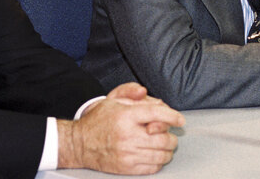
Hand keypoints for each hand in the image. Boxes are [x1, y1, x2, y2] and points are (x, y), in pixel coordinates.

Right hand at [57, 83, 184, 174]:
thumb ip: (129, 92)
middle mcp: (127, 135)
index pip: (157, 114)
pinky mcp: (126, 168)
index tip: (180, 119)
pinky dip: (159, 161)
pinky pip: (153, 167)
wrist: (79, 144)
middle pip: (164, 138)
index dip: (173, 116)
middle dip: (171, 136)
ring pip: (161, 155)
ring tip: (164, 145)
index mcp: (125, 116)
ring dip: (168, 150)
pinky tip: (154, 154)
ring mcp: (127, 154)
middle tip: (169, 134)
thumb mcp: (111, 99)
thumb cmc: (98, 120)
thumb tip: (145, 92)